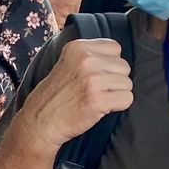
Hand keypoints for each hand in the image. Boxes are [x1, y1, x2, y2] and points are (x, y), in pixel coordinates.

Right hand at [15, 38, 132, 153]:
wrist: (40, 121)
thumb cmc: (57, 94)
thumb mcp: (67, 62)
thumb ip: (90, 55)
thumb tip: (119, 59)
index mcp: (78, 47)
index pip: (115, 48)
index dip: (109, 64)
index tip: (95, 75)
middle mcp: (86, 60)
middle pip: (124, 66)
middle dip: (114, 80)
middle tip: (94, 90)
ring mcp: (92, 79)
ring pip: (127, 84)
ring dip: (116, 94)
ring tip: (96, 98)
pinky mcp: (98, 100)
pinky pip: (127, 99)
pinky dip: (118, 106)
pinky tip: (100, 108)